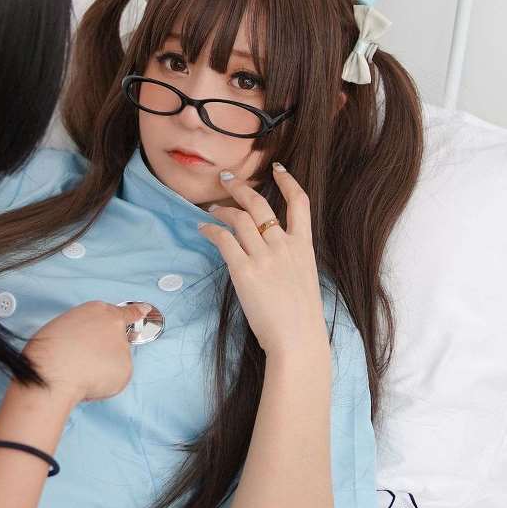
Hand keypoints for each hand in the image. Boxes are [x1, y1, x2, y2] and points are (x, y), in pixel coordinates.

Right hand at [23, 300, 152, 404]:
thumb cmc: (49, 349)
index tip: (145, 309)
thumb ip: (86, 330)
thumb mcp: (65, 326)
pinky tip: (89, 381)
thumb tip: (92, 347)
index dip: (136, 311)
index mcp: (98, 310)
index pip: (124, 311)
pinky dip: (105, 383)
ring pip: (116, 361)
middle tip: (83, 360)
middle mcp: (115, 325)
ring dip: (103, 368)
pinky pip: (116, 379)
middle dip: (105, 351)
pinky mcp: (126, 369)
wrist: (54, 369)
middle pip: (118, 340)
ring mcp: (123, 347)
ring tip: (80, 370)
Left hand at [197, 165, 328, 356]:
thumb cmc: (301, 317)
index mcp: (303, 247)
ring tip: (211, 209)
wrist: (297, 339)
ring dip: (222, 209)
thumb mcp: (304, 279)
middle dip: (241, 187)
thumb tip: (270, 252)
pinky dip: (211, 230)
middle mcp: (284, 245)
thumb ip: (290, 259)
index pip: (300, 203)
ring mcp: (264, 257)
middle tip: (227, 179)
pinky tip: (203, 229)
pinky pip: (223, 240)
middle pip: (260, 204)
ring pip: (239, 218)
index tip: (277, 169)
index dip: (288, 181)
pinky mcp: (244, 271)